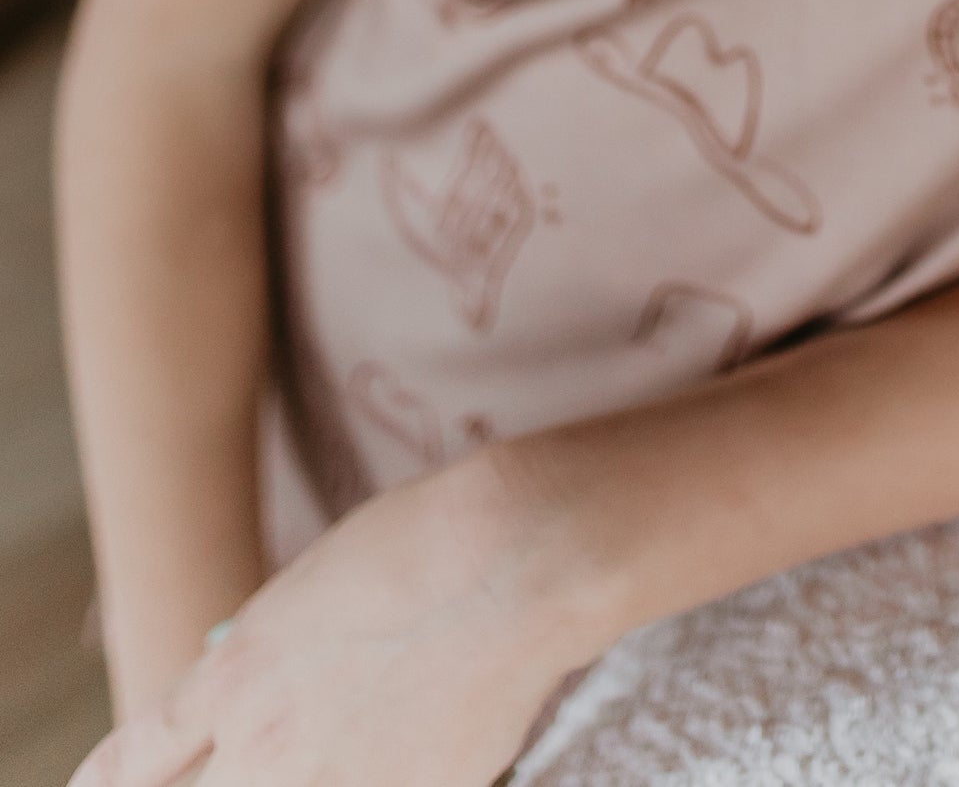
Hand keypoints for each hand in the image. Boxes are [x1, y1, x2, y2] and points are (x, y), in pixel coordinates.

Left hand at [69, 449, 597, 786]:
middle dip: (207, 782)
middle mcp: (269, 743)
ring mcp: (341, 782)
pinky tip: (407, 739)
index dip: (115, 772)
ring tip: (339, 733)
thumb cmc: (421, 540)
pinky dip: (374, 776)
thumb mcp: (314, 585)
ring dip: (293, 772)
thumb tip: (251, 687)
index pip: (145, 751)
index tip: (96, 783)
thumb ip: (270, 650)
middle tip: (222, 766)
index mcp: (236, 674)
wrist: (518, 559)